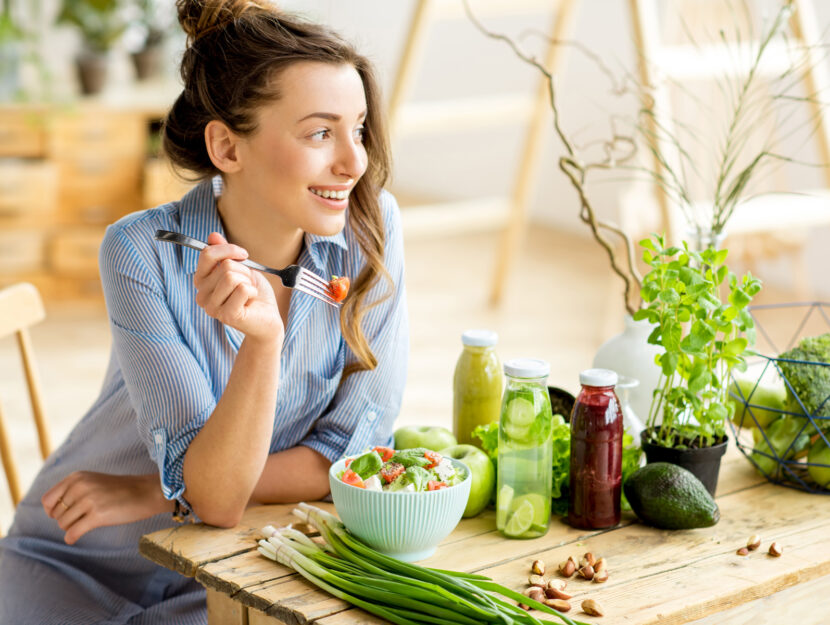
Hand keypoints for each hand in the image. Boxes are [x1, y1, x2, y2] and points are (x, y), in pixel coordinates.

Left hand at [42, 472, 172, 544]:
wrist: (146, 492)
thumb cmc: (120, 489)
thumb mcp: (93, 481)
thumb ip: (72, 490)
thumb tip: (49, 509)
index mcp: (77, 477)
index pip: (48, 500)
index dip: (52, 510)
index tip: (63, 514)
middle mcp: (80, 486)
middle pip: (55, 514)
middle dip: (65, 520)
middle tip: (81, 519)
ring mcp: (89, 500)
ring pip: (63, 524)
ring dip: (71, 527)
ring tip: (85, 524)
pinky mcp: (98, 515)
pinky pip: (73, 532)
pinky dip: (71, 538)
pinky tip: (74, 538)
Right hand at [193, 232, 282, 342]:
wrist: (268, 319)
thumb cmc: (254, 294)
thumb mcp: (241, 268)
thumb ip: (225, 254)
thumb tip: (212, 235)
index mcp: (201, 282)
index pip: (207, 254)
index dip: (228, 249)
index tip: (244, 255)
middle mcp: (201, 296)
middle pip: (224, 265)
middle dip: (244, 271)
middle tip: (247, 285)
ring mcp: (212, 307)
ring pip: (231, 276)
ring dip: (248, 282)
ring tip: (249, 293)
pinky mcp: (226, 315)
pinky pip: (242, 289)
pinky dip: (252, 291)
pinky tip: (251, 302)